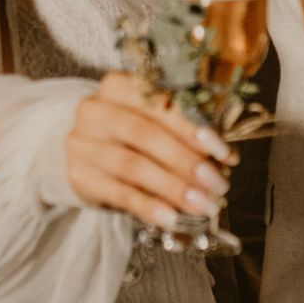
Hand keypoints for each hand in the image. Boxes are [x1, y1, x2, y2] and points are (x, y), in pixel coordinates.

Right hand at [68, 73, 231, 228]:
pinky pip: (119, 193)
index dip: (192, 127)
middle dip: (186, 161)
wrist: (85, 152)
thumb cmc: (130, 133)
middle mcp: (95, 110)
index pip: (158, 102)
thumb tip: (224, 159)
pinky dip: (149, 206)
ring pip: (133, 165)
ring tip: (202, 204)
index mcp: (118, 85)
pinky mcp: (79, 176)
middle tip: (217, 183)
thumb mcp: (152, 120)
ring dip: (173, 187)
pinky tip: (171, 217)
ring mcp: (82, 143)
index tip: (222, 151)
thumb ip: (184, 132)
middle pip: (145, 134)